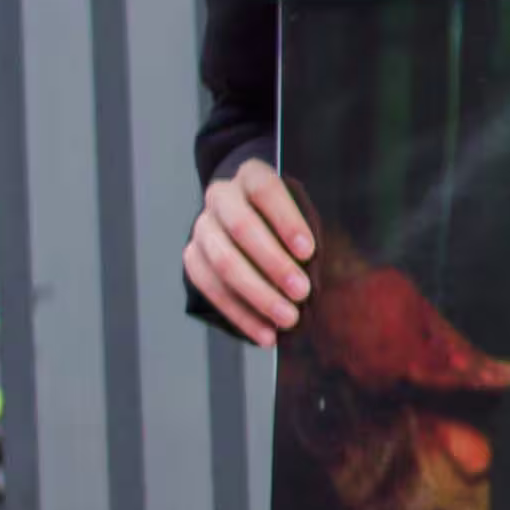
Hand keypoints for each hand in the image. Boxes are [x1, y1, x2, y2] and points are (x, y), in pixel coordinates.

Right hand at [185, 157, 317, 341]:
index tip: (308, 252)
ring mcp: (203, 226)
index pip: (265, 190)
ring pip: (222, 261)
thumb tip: (316, 277)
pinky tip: (265, 334)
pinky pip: (210, 288)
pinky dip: (240, 314)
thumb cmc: (285, 218)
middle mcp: (221, 196)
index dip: (286, 220)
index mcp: (251, 176)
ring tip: (288, 320)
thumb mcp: (301, 214)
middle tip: (302, 293)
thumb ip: (305, 238)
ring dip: (257, 295)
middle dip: (274, 264)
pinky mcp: (193, 256)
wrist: (244, 213)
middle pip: (242, 228)